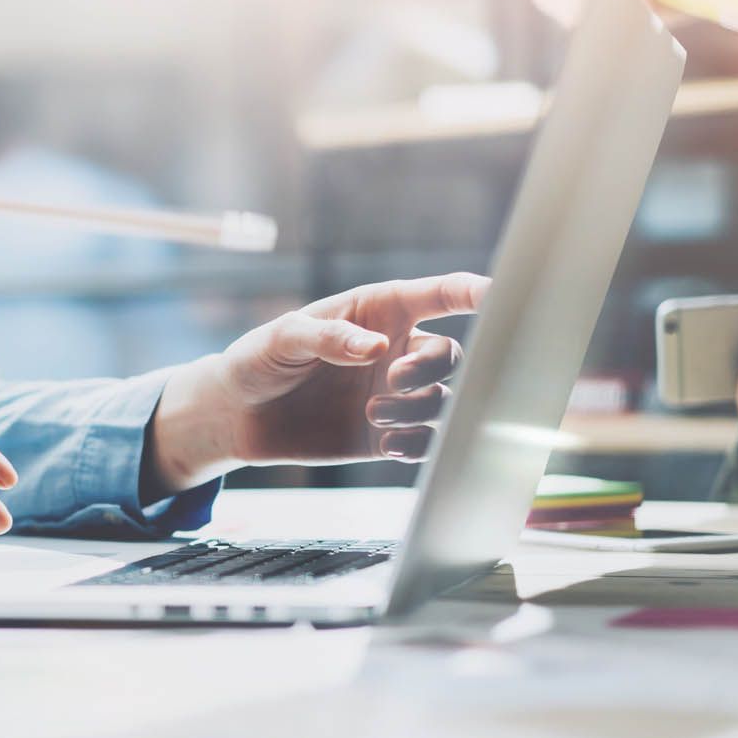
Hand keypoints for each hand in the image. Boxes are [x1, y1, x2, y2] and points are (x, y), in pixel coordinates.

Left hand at [145, 273, 490, 494]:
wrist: (237, 415)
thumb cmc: (259, 359)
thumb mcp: (284, 338)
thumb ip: (328, 338)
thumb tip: (377, 348)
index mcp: (378, 312)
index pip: (438, 295)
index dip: (473, 292)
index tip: (499, 294)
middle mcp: (396, 351)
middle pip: (449, 356)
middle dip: (428, 369)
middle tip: (390, 381)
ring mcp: (393, 395)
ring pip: (442, 401)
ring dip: (417, 409)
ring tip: (373, 414)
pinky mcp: (386, 436)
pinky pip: (425, 442)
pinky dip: (419, 445)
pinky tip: (391, 444)